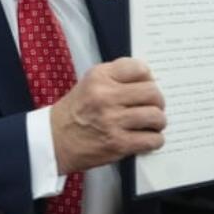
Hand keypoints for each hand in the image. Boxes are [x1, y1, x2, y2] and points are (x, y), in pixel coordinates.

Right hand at [49, 58, 164, 173]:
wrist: (54, 140)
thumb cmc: (76, 111)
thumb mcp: (90, 82)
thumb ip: (117, 76)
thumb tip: (149, 80)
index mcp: (100, 77)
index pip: (140, 69)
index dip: (148, 78)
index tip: (146, 85)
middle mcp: (106, 97)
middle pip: (152, 93)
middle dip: (158, 101)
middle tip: (154, 106)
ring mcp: (112, 121)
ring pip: (155, 116)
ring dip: (158, 121)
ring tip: (152, 124)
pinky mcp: (117, 144)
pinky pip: (151, 140)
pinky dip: (154, 140)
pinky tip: (147, 138)